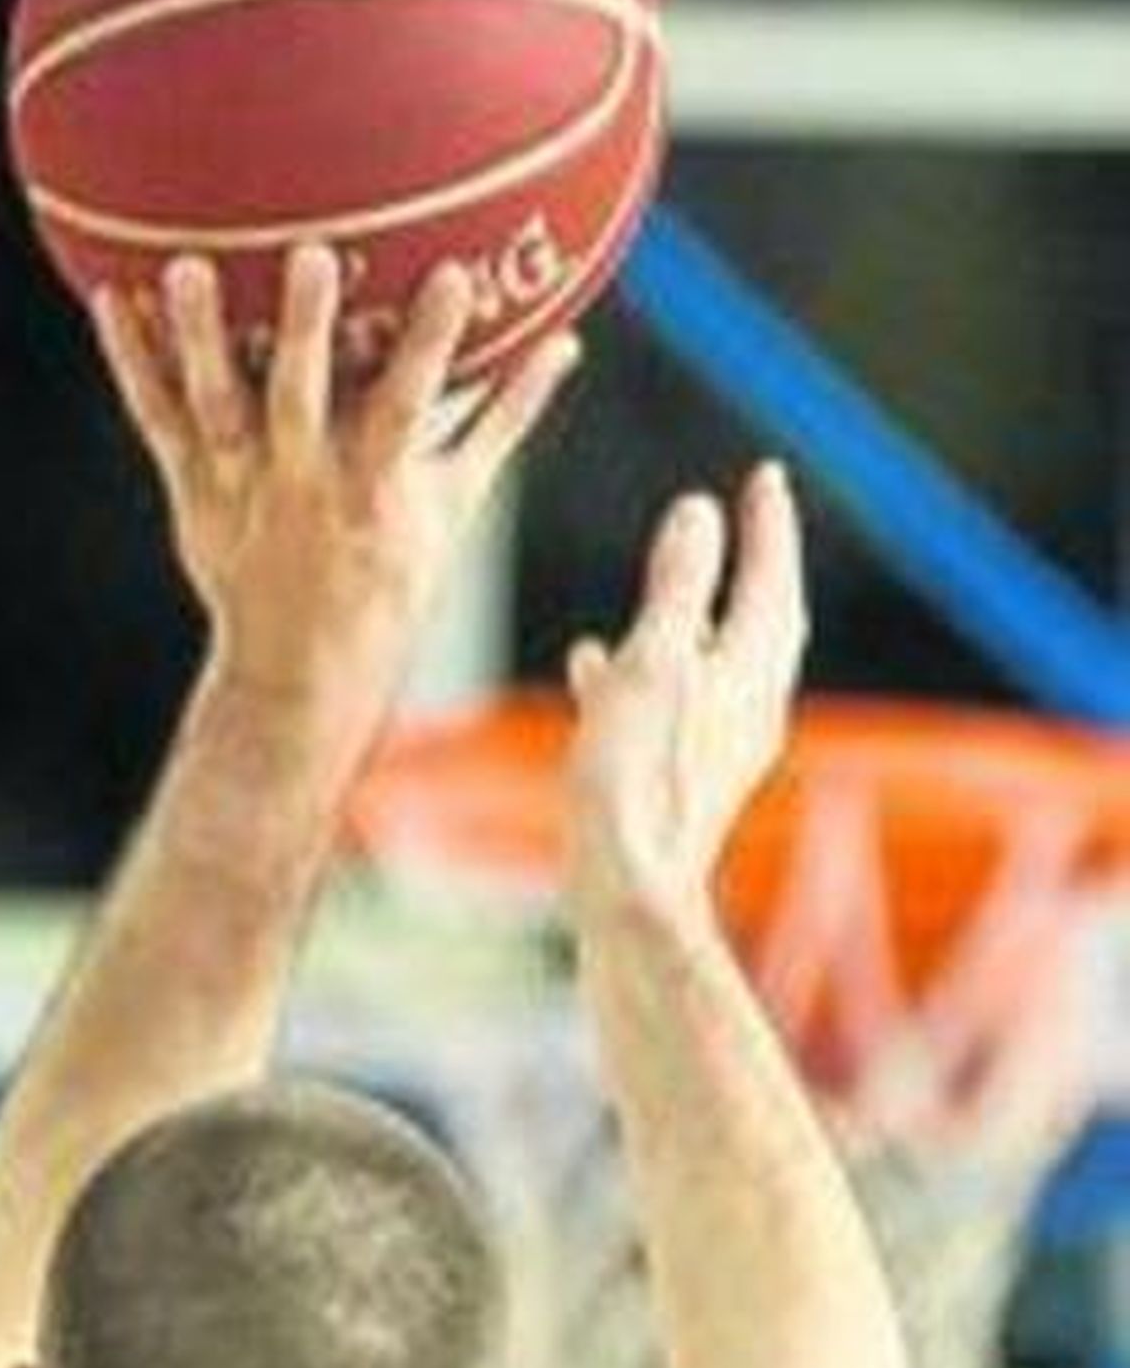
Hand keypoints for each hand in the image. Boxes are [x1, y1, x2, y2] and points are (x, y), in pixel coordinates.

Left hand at [94, 244, 577, 746]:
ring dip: (199, 337)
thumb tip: (568, 344)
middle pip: (303, 399)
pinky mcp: (193, 491)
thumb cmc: (388, 580)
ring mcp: (241, 488)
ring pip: (217, 406)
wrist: (299, 673)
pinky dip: (132, 362)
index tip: (455, 273)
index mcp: (374, 488)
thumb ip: (505, 418)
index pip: (410, 406)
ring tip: (185, 266)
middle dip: (308, 329)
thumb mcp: (455, 505)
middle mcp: (304, 484)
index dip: (432, 343)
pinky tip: (112, 295)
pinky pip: (157, 419)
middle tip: (313, 253)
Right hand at [566, 466, 806, 932]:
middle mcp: (751, 709)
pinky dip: (648, 672)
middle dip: (755, 567)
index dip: (768, 525)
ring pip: (718, 665)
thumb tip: (700, 513)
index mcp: (750, 670)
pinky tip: (594, 666)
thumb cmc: (637, 778)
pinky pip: (674, 706)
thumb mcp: (654, 660)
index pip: (772, 578)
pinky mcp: (685, 782)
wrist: (628, 888)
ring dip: (698, 618)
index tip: (766, 478)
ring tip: (674, 585)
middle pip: (764, 622)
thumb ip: (679, 584)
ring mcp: (721, 750)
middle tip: (753, 520)